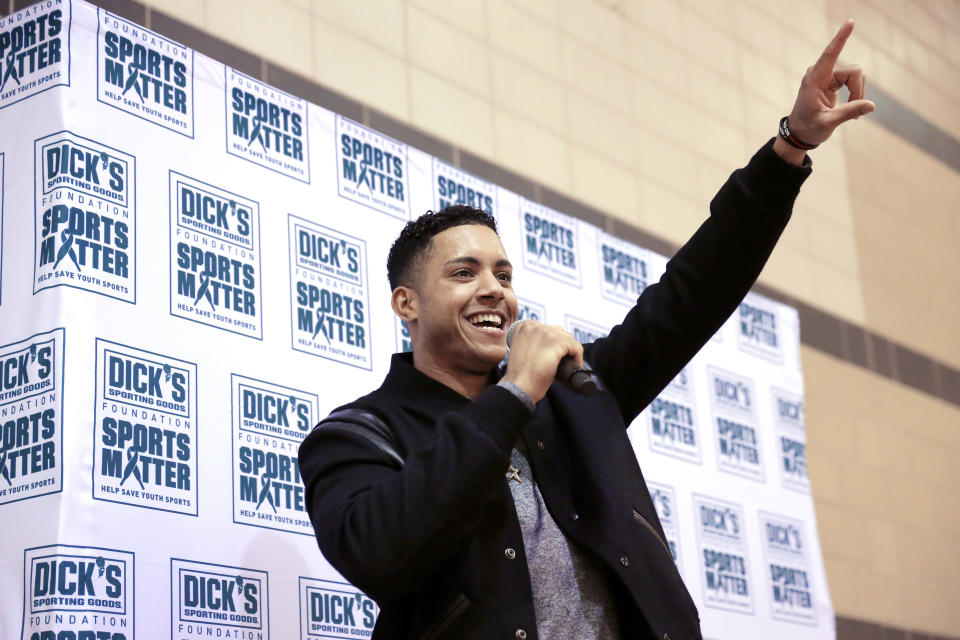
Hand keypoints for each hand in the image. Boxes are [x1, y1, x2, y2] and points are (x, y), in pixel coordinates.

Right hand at [502, 321, 582, 402]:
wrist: (518, 388)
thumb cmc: (520, 376)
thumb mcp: (523, 351)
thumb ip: (535, 344)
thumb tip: (554, 348)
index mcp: (524, 326)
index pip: (548, 330)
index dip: (554, 344)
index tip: (554, 356)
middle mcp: (534, 326)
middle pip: (560, 332)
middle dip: (562, 348)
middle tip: (560, 363)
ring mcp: (545, 333)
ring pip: (569, 339)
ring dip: (570, 353)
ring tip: (565, 367)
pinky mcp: (557, 342)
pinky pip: (576, 347)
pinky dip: (577, 359)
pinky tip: (572, 368)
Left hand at [786, 19, 875, 146]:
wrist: (800, 133)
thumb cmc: (809, 128)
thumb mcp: (828, 123)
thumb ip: (849, 112)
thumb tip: (871, 105)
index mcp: (814, 79)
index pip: (830, 54)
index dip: (841, 38)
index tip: (850, 22)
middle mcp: (820, 73)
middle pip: (853, 71)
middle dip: (858, 90)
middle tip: (855, 112)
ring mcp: (826, 75)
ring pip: (856, 75)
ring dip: (857, 92)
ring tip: (850, 112)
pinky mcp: (832, 79)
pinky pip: (853, 79)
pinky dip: (856, 92)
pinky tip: (852, 106)